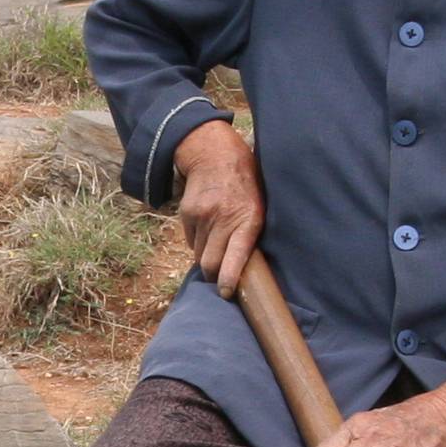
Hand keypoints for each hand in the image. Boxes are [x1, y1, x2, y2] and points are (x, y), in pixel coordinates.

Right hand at [171, 119, 263, 296]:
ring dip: (206, 257)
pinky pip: (191, 240)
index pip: (235, 256)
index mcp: (247, 219)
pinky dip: (199, 241)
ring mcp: (202, 217)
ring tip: (217, 245)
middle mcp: (222, 219)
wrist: (214, 153)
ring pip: (199, 254)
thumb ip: (251, 232)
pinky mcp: (186, 214)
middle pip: (209, 263)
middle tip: (220, 278)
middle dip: (214, 275)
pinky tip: (208, 228)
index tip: (226, 292)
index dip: (228, 279)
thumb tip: (247, 266)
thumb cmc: (245, 181)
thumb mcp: (259, 204)